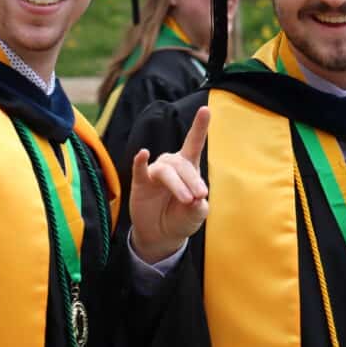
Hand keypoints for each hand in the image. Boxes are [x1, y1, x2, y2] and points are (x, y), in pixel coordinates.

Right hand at [129, 106, 210, 263]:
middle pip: (182, 164)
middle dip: (192, 180)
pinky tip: (142, 154)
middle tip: (198, 197)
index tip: (205, 109)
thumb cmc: (182, 219)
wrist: (162, 237)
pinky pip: (140, 169)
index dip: (199, 126)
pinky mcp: (140, 183)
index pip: (194, 143)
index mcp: (189, 168)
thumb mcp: (196, 215)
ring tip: (187, 200)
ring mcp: (155, 173)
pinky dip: (140, 161)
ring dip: (178, 184)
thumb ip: (198, 207)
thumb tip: (194, 199)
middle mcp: (171, 165)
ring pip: (166, 171)